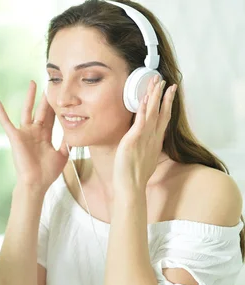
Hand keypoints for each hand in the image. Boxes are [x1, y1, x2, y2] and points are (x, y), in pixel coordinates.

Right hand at [0, 80, 70, 191]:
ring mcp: (25, 133)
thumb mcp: (62, 156)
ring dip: (30, 97)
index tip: (61, 93)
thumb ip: (66, 143)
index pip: (52, 117)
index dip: (56, 105)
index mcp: (45, 136)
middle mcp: (34, 132)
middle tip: (50, 83)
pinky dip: (0, 111)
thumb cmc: (47, 173)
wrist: (36, 182)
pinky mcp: (15, 136)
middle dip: (46, 97)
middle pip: (41, 110)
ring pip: (27, 111)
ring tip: (33, 83)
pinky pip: (6, 122)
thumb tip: (75, 133)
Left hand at [113, 76, 177, 192]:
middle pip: (160, 111)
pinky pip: (140, 123)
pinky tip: (145, 100)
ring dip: (153, 96)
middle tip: (164, 80)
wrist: (131, 186)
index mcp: (155, 140)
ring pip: (152, 113)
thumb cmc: (134, 175)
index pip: (163, 117)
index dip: (167, 103)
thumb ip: (145, 146)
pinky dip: (143, 111)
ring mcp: (144, 138)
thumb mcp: (144, 157)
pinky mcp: (133, 141)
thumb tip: (142, 141)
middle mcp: (152, 137)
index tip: (170, 91)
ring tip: (156, 82)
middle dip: (162, 94)